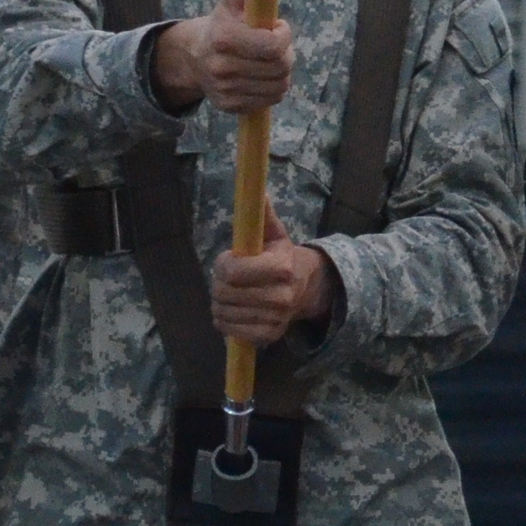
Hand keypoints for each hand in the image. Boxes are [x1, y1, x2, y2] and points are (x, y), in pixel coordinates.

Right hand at [149, 0, 294, 113]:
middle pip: (280, 67)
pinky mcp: (230, 106)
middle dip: (286, 53)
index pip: (273, 46)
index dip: (284, 36)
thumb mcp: (232, 2)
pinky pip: (270, 99)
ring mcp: (226, 90)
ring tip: (269, 60)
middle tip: (277, 45)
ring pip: (280, 86)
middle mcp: (222, 67)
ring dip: (282, 72)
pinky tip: (262, 75)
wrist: (193, 57)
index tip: (278, 27)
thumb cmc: (222, 24)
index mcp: (224, 38)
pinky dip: (273, 87)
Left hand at [210, 200, 335, 348]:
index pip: (233, 272)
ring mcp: (275, 319)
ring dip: (219, 303)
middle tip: (226, 278)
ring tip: (230, 294)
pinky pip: (230, 330)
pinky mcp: (268, 336)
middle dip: (218, 283)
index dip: (223, 265)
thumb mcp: (274, 234)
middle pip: (225, 293)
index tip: (228, 260)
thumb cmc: (281, 256)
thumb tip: (257, 189)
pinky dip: (224, 321)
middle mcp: (281, 296)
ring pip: (223, 313)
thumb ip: (262, 214)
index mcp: (282, 267)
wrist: (307, 289)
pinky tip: (233, 310)